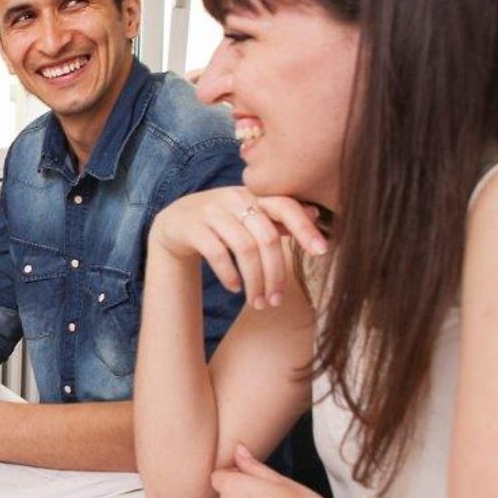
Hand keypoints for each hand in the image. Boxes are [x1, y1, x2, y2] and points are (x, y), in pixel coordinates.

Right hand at [149, 187, 326, 309]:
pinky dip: (229, 275)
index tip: (322, 252)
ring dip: (254, 281)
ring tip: (257, 302)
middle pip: (267, 237)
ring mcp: (212, 211)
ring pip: (244, 248)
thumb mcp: (249, 216)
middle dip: (275, 274)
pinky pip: (217, 253)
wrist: (176, 222)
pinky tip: (235, 288)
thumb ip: (278, 216)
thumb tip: (314, 214)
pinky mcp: (193, 227)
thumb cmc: (222, 221)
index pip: (285, 206)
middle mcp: (234, 198)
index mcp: (254, 194)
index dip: (305, 228)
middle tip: (276, 301)